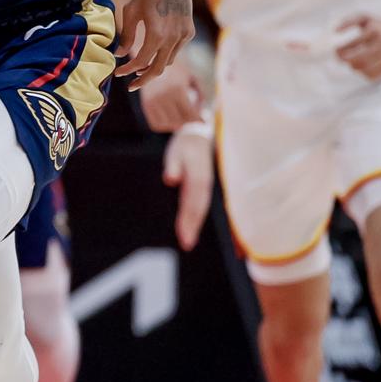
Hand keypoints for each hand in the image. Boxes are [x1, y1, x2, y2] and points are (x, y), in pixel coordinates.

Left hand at [115, 0, 194, 86]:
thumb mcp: (131, 12)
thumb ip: (126, 36)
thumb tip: (119, 54)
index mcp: (156, 35)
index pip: (141, 62)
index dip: (128, 70)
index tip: (118, 73)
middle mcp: (172, 39)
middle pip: (157, 70)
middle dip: (143, 80)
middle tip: (131, 86)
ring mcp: (183, 37)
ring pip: (167, 62)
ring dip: (153, 68)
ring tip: (140, 69)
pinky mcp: (188, 32)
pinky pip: (175, 51)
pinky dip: (163, 56)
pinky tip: (154, 53)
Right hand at [136, 60, 203, 132]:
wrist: (151, 59)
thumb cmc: (175, 68)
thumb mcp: (190, 78)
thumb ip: (199, 94)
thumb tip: (203, 111)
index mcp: (177, 89)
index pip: (190, 113)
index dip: (198, 119)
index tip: (204, 122)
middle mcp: (164, 97)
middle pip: (180, 120)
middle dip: (189, 121)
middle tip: (194, 119)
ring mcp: (153, 101)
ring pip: (168, 124)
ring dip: (177, 124)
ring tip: (183, 119)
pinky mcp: (146, 104)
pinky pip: (156, 123)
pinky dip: (164, 125)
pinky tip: (171, 119)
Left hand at [162, 129, 214, 250]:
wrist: (202, 136)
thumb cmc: (185, 145)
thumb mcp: (176, 150)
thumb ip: (173, 164)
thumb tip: (170, 178)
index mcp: (199, 176)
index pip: (193, 202)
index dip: (188, 220)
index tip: (184, 236)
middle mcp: (207, 184)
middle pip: (200, 209)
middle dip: (193, 228)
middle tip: (187, 246)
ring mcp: (210, 186)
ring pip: (203, 209)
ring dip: (197, 226)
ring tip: (189, 243)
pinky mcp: (208, 188)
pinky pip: (203, 205)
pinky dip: (199, 217)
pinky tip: (193, 229)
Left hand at [336, 11, 380, 80]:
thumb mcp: (365, 18)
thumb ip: (348, 21)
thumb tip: (334, 31)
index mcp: (374, 31)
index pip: (351, 45)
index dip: (340, 51)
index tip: (336, 50)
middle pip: (357, 59)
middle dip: (345, 60)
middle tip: (341, 58)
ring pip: (364, 69)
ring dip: (353, 67)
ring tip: (352, 62)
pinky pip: (374, 75)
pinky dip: (364, 73)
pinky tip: (363, 67)